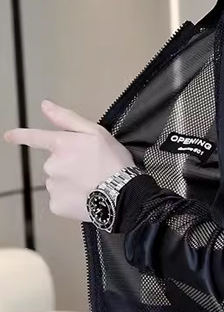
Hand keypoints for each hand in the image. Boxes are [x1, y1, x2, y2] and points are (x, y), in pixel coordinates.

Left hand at [3, 101, 134, 222]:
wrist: (123, 195)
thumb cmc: (114, 162)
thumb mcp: (97, 133)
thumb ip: (68, 119)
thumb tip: (45, 106)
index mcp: (61, 145)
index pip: (36, 137)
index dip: (21, 136)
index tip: (8, 136)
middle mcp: (52, 165)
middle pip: (55, 164)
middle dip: (69, 167)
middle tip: (93, 171)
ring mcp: (53, 186)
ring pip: (58, 183)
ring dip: (71, 184)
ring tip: (93, 186)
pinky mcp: (57, 205)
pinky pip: (60, 200)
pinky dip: (72, 200)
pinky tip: (87, 198)